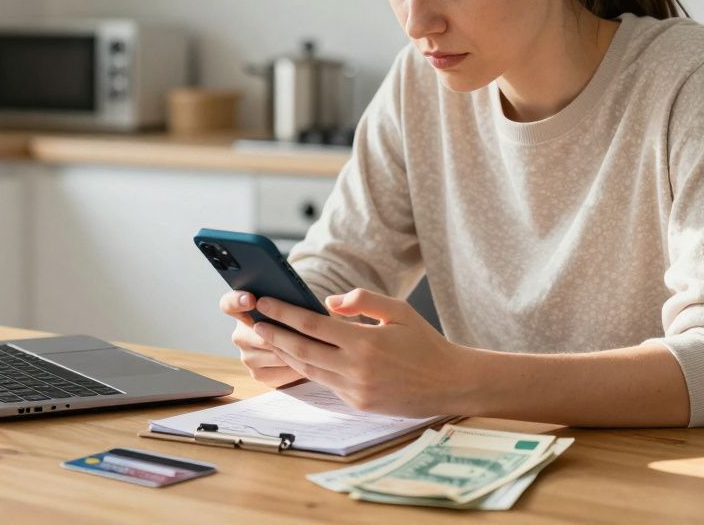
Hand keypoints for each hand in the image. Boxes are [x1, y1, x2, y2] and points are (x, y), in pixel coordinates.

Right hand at [219, 290, 303, 387]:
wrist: (304, 347)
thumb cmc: (297, 319)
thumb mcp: (292, 305)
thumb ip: (289, 300)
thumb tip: (305, 299)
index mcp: (242, 311)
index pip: (228, 304)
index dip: (237, 301)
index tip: (252, 299)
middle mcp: (240, 335)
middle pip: (258, 333)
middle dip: (282, 331)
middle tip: (301, 327)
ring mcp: (247, 357)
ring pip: (272, 353)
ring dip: (293, 350)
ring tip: (314, 344)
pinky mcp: (259, 375)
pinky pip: (279, 372)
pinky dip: (296, 366)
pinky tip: (310, 361)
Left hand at [252, 288, 472, 416]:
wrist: (449, 384)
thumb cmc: (424, 342)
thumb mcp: (399, 310)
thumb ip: (363, 300)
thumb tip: (329, 302)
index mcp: (364, 342)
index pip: (312, 325)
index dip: (283, 313)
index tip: (264, 303)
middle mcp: (356, 368)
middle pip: (301, 349)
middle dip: (274, 334)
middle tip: (253, 321)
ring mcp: (355, 389)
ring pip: (308, 369)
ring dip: (285, 352)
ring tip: (267, 337)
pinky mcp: (357, 403)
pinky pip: (325, 382)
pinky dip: (307, 368)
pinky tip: (295, 355)